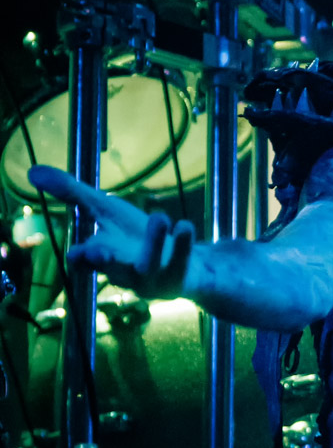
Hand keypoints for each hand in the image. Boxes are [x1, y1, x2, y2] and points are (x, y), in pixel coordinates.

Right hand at [27, 165, 194, 298]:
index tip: (78, 253)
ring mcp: (153, 276)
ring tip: (161, 218)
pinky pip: (182, 262)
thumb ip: (73, 194)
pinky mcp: (179, 276)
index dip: (81, 259)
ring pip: (150, 264)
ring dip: (154, 243)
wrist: (182, 261)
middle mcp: (124, 271)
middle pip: (113, 270)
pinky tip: (185, 225)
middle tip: (97, 250)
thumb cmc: (135, 236)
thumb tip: (32, 171)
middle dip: (105, 262)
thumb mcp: (106, 211)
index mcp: (103, 256)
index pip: (85, 262)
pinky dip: (184, 244)